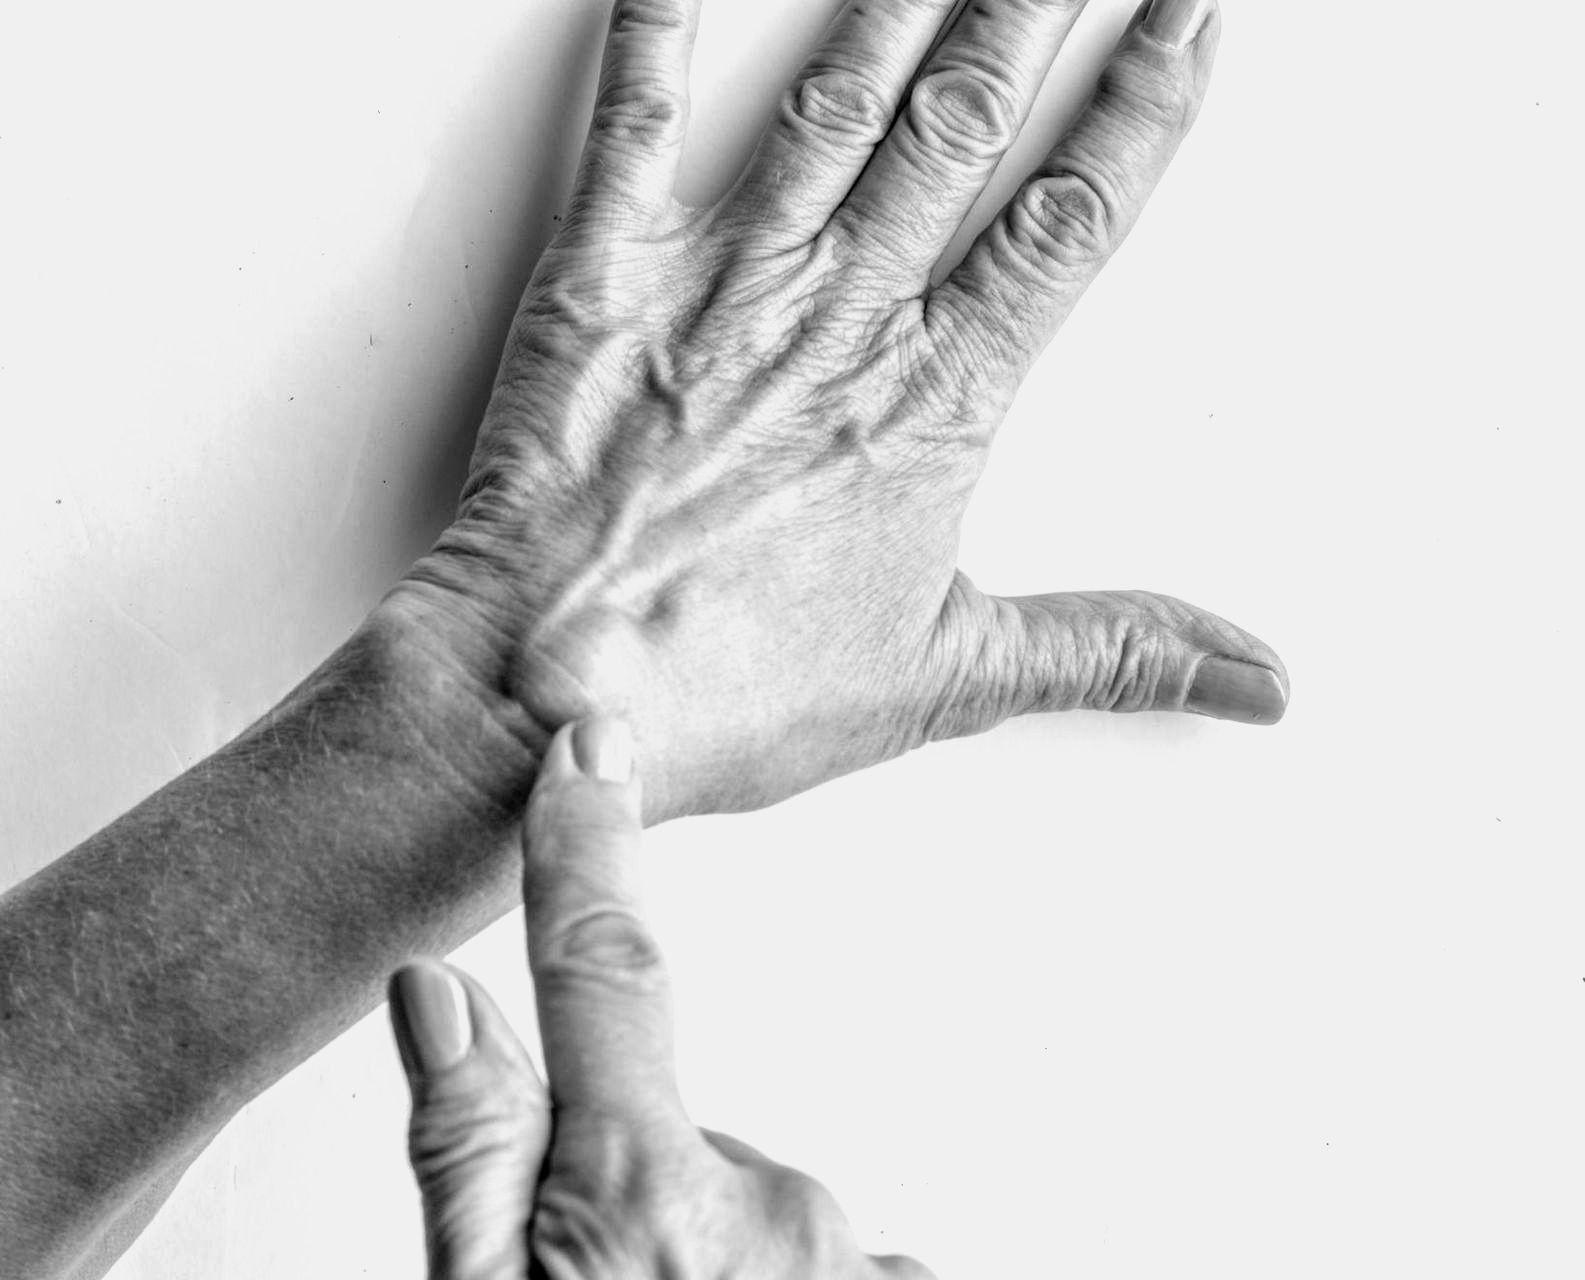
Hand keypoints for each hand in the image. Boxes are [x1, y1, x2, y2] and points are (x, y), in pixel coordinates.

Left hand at [383, 0, 1284, 818]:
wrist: (552, 693)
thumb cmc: (725, 689)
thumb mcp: (945, 680)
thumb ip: (1110, 651)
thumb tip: (1255, 679)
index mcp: (932, 404)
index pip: (1070, 223)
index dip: (1144, 109)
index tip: (1191, 18)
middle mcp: (840, 320)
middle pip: (966, 121)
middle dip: (1039, 3)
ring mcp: (723, 287)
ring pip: (841, 102)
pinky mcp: (604, 280)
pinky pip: (634, 121)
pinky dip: (660, 26)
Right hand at [388, 719, 933, 1278]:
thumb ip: (465, 1154)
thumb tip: (438, 992)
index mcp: (640, 1194)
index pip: (599, 970)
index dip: (587, 848)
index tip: (591, 748)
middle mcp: (772, 1209)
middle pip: (678, 1133)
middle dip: (637, 1185)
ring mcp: (852, 1260)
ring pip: (752, 1207)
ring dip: (712, 1257)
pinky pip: (825, 1261)